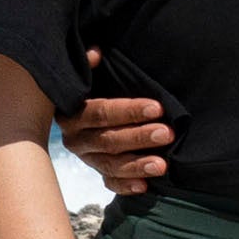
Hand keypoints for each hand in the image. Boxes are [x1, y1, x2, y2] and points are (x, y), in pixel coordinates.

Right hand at [59, 49, 170, 191]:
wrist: (84, 108)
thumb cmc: (96, 88)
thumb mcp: (91, 76)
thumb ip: (90, 67)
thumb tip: (95, 52)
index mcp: (72, 113)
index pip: (100, 112)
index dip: (128, 110)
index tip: (157, 108)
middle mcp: (76, 137)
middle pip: (108, 140)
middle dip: (138, 137)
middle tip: (166, 133)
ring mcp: (87, 157)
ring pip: (110, 164)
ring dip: (137, 165)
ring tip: (162, 165)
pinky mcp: (98, 170)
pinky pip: (109, 182)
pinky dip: (125, 186)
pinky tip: (144, 186)